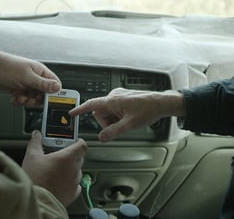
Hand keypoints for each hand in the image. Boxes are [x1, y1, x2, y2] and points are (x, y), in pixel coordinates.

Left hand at [0, 46, 60, 105]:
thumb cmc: (6, 67)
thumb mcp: (26, 77)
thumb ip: (42, 83)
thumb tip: (58, 87)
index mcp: (41, 71)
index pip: (54, 84)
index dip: (52, 94)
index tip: (45, 100)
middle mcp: (35, 77)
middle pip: (44, 94)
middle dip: (36, 99)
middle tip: (28, 99)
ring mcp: (27, 83)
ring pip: (34, 97)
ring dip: (27, 100)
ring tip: (19, 97)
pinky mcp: (19, 88)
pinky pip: (24, 98)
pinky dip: (20, 100)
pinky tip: (14, 97)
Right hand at [22, 131, 87, 205]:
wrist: (36, 201)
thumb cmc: (35, 180)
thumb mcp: (32, 157)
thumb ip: (36, 143)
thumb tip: (36, 135)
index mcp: (67, 158)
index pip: (82, 145)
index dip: (79, 142)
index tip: (74, 141)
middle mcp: (74, 169)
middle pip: (79, 158)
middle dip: (71, 155)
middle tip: (59, 155)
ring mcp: (74, 182)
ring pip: (77, 171)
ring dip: (70, 169)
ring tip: (56, 170)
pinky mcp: (73, 194)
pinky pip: (76, 185)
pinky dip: (70, 182)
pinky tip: (59, 182)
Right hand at [69, 88, 184, 141]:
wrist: (161, 103)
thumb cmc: (148, 110)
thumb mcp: (130, 125)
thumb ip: (114, 132)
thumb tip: (102, 138)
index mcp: (112, 100)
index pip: (91, 105)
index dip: (80, 110)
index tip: (72, 113)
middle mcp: (114, 96)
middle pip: (100, 112)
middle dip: (106, 122)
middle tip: (119, 127)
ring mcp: (119, 95)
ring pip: (108, 111)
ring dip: (113, 119)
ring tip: (126, 121)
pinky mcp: (123, 97)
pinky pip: (114, 108)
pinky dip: (117, 115)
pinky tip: (128, 117)